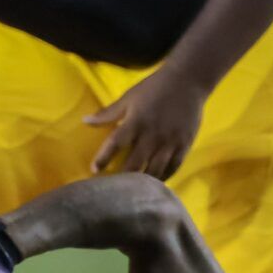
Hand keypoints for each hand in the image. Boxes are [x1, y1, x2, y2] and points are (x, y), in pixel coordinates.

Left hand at [84, 69, 205, 179]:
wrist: (188, 81)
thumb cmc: (153, 88)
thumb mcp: (128, 98)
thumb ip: (108, 113)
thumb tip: (85, 121)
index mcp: (136, 122)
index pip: (116, 144)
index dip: (104, 158)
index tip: (94, 170)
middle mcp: (153, 135)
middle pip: (135, 163)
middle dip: (122, 178)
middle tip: (112, 188)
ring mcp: (170, 142)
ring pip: (154, 170)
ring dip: (142, 181)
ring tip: (132, 191)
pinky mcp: (185, 145)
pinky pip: (173, 167)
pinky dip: (162, 177)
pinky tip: (153, 183)